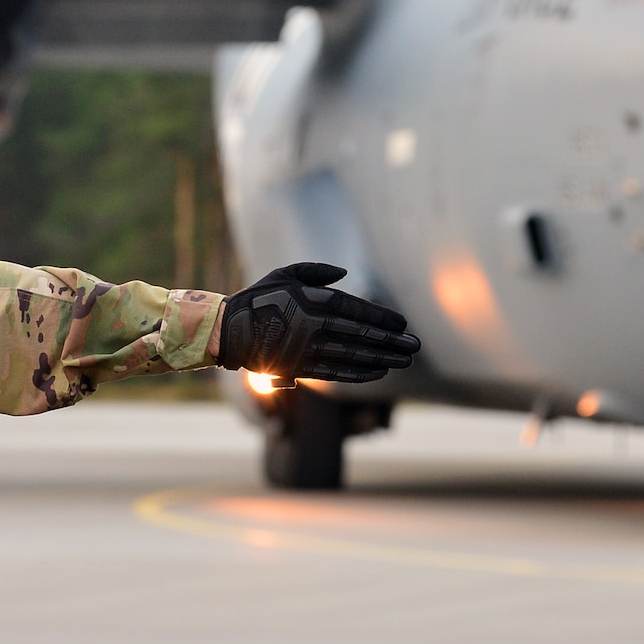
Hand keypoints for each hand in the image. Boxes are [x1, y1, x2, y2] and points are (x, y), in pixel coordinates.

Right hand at [217, 262, 419, 384]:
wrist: (228, 331)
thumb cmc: (259, 298)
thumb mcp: (285, 273)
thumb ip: (316, 271)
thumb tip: (344, 273)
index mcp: (310, 300)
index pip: (354, 309)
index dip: (381, 317)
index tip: (403, 323)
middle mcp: (312, 326)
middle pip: (360, 335)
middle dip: (390, 341)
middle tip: (415, 346)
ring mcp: (307, 349)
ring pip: (353, 355)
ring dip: (382, 359)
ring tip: (405, 361)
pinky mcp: (301, 367)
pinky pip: (336, 371)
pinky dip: (359, 373)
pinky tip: (379, 373)